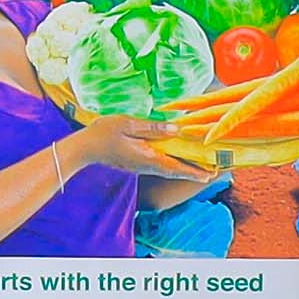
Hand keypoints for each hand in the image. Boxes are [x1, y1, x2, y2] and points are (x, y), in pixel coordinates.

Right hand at [71, 113, 209, 175]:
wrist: (84, 147)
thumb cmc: (104, 133)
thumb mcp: (129, 124)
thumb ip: (153, 128)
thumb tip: (176, 129)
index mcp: (148, 157)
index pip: (176, 167)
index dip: (195, 171)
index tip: (211, 175)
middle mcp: (147, 165)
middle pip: (176, 170)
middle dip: (195, 171)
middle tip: (214, 171)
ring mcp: (141, 166)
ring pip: (169, 168)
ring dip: (186, 168)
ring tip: (202, 166)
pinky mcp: (136, 163)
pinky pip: (160, 165)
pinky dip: (173, 163)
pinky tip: (177, 158)